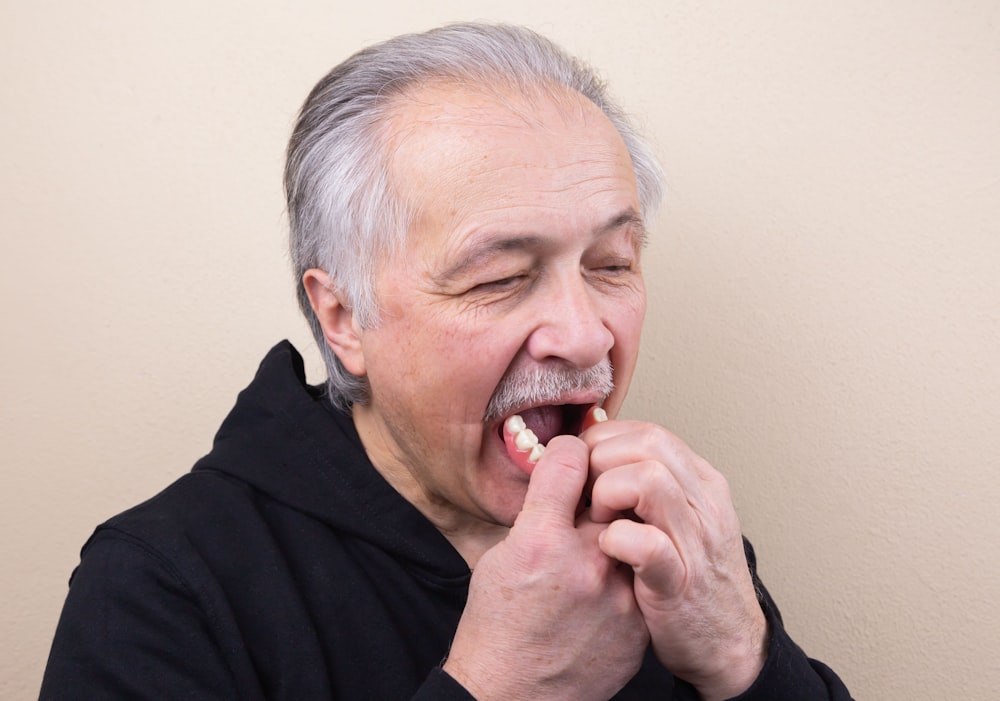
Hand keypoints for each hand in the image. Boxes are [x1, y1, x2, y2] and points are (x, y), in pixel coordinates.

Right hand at [444, 435, 648, 700]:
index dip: (568, 454)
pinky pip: (640, 575)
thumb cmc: (497, 626)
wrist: (513, 697)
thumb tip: (566, 478)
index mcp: (540, 539)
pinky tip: (601, 590)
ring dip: (616, 532)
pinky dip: (625, 574)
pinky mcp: (638, 623)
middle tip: (588, 502)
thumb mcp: (500, 556)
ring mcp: (618, 596)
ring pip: (633, 532)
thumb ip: (539, 512)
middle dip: (599, 491)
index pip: (571, 460)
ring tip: (594, 550)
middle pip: (610, 492)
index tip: (569, 461)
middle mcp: (585, 562)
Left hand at [582, 421, 767, 700]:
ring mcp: (696, 542)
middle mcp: (704, 504)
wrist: (729, 646)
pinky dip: (616, 540)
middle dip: (601, 460)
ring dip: (607, 492)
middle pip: (648, 444)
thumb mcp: (675, 519)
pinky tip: (606, 549)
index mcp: (701, 484)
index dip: (604, 442)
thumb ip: (646, 486)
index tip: (580, 467)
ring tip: (595, 519)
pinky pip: (648, 544)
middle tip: (582, 492)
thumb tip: (591, 456)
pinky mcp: (680, 583)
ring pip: (649, 480)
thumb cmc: (686, 579)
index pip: (648, 433)